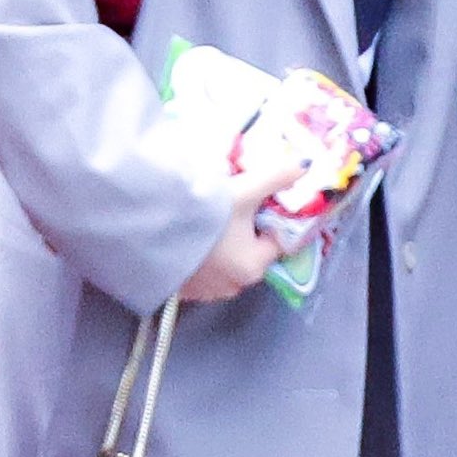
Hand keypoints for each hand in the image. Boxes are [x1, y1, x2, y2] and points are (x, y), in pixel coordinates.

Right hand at [179, 159, 307, 302]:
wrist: (150, 228)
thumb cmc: (204, 213)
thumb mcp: (244, 190)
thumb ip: (277, 178)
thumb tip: (305, 165)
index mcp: (254, 266)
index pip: (278, 242)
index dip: (273, 219)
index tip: (261, 201)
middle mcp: (234, 285)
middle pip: (252, 252)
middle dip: (247, 231)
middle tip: (233, 205)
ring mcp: (206, 291)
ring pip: (227, 263)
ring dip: (224, 246)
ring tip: (209, 219)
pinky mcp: (183, 290)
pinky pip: (202, 271)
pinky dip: (202, 256)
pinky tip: (191, 236)